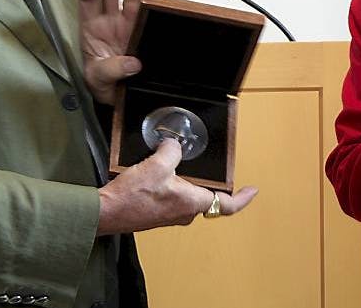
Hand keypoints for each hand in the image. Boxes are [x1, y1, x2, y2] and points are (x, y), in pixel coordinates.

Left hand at [78, 0, 165, 104]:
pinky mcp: (145, 28)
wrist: (122, 94)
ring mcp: (128, 23)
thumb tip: (131, 63)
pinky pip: (152, 9)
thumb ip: (110, 70)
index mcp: (92, 29)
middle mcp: (110, 21)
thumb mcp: (99, 79)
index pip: (87, 4)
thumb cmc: (104, 84)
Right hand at [96, 139, 258, 234]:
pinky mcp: (157, 213)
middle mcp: (184, 213)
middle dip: (209, 181)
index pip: (227, 205)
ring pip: (189, 196)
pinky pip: (174, 197)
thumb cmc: (132, 197)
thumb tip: (173, 145)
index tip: (252, 190)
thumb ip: (172, 150)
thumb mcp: (157, 164)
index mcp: (192, 202)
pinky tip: (160, 172)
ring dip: (188, 182)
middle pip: (207, 197)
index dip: (243, 198)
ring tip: (179, 164)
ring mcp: (171, 215)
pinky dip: (173, 185)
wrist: (107, 213)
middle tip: (211, 167)